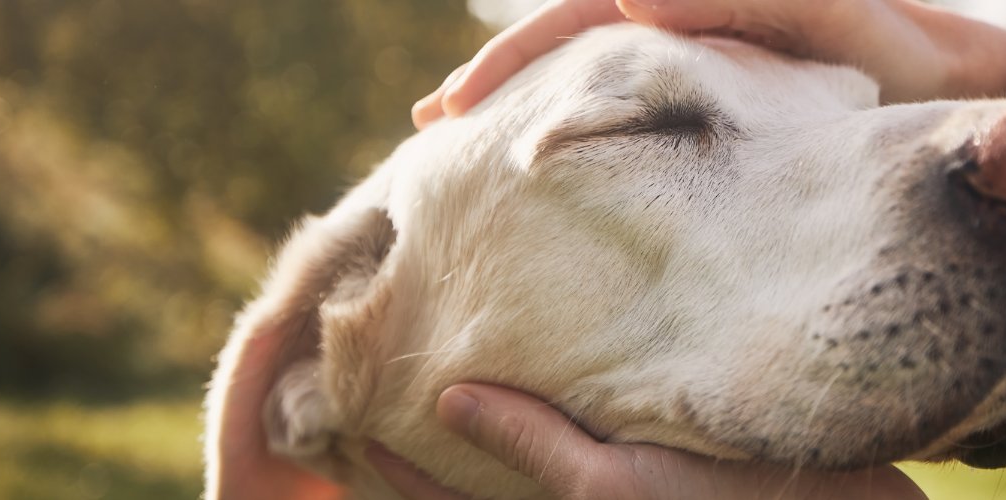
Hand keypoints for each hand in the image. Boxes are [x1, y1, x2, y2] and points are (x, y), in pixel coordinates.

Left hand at [365, 384, 927, 499]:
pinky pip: (582, 449)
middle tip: (380, 380)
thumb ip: (536, 447)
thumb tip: (444, 399)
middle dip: (430, 448)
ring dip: (490, 424)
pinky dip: (549, 413)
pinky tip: (546, 358)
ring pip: (532, 468)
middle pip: (487, 491)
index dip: (392, 471)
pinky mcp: (662, 473)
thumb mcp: (624, 487)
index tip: (343, 411)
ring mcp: (626, 491)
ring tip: (448, 360)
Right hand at [412, 0, 1005, 128]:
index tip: (456, 108)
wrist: (963, 93)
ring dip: (532, 113)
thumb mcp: (832, 17)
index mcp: (700, 1)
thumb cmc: (906, 52)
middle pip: (569, 46)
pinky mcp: (722, 113)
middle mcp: (688, 24)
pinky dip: (588, 139)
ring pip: (594, 84)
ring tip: (470, 159)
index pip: (583, 18)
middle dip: (501, 84)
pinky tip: (555, 178)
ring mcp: (701, 69)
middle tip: (432, 134)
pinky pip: (637, 123)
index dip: (515, 59)